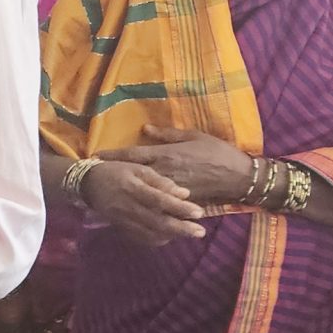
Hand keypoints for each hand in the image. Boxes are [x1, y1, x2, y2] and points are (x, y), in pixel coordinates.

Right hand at [80, 160, 206, 247]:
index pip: (160, 201)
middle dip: (181, 229)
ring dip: (172, 235)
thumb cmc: (115, 170)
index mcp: (134, 188)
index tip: (199, 212)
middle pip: (158, 222)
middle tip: (200, 232)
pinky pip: (140, 238)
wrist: (86, 183)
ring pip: (151, 233)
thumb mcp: (137, 167)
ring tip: (189, 234)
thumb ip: (160, 180)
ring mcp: (123, 220)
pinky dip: (157, 239)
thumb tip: (184, 193)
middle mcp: (128, 207)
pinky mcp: (120, 227)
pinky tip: (168, 237)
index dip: (180, 208)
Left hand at [100, 126, 256, 206]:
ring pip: (141, 189)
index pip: (133, 155)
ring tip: (106, 189)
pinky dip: (143, 201)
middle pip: (131, 174)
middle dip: (113, 173)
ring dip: (124, 188)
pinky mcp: (177, 201)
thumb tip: (144, 129)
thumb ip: (167, 134)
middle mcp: (164, 172)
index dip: (113, 156)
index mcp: (166, 154)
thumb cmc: (217, 152)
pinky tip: (130, 203)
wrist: (238, 177)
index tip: (95, 156)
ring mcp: (169, 189)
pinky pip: (156, 201)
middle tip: (93, 174)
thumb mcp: (193, 136)